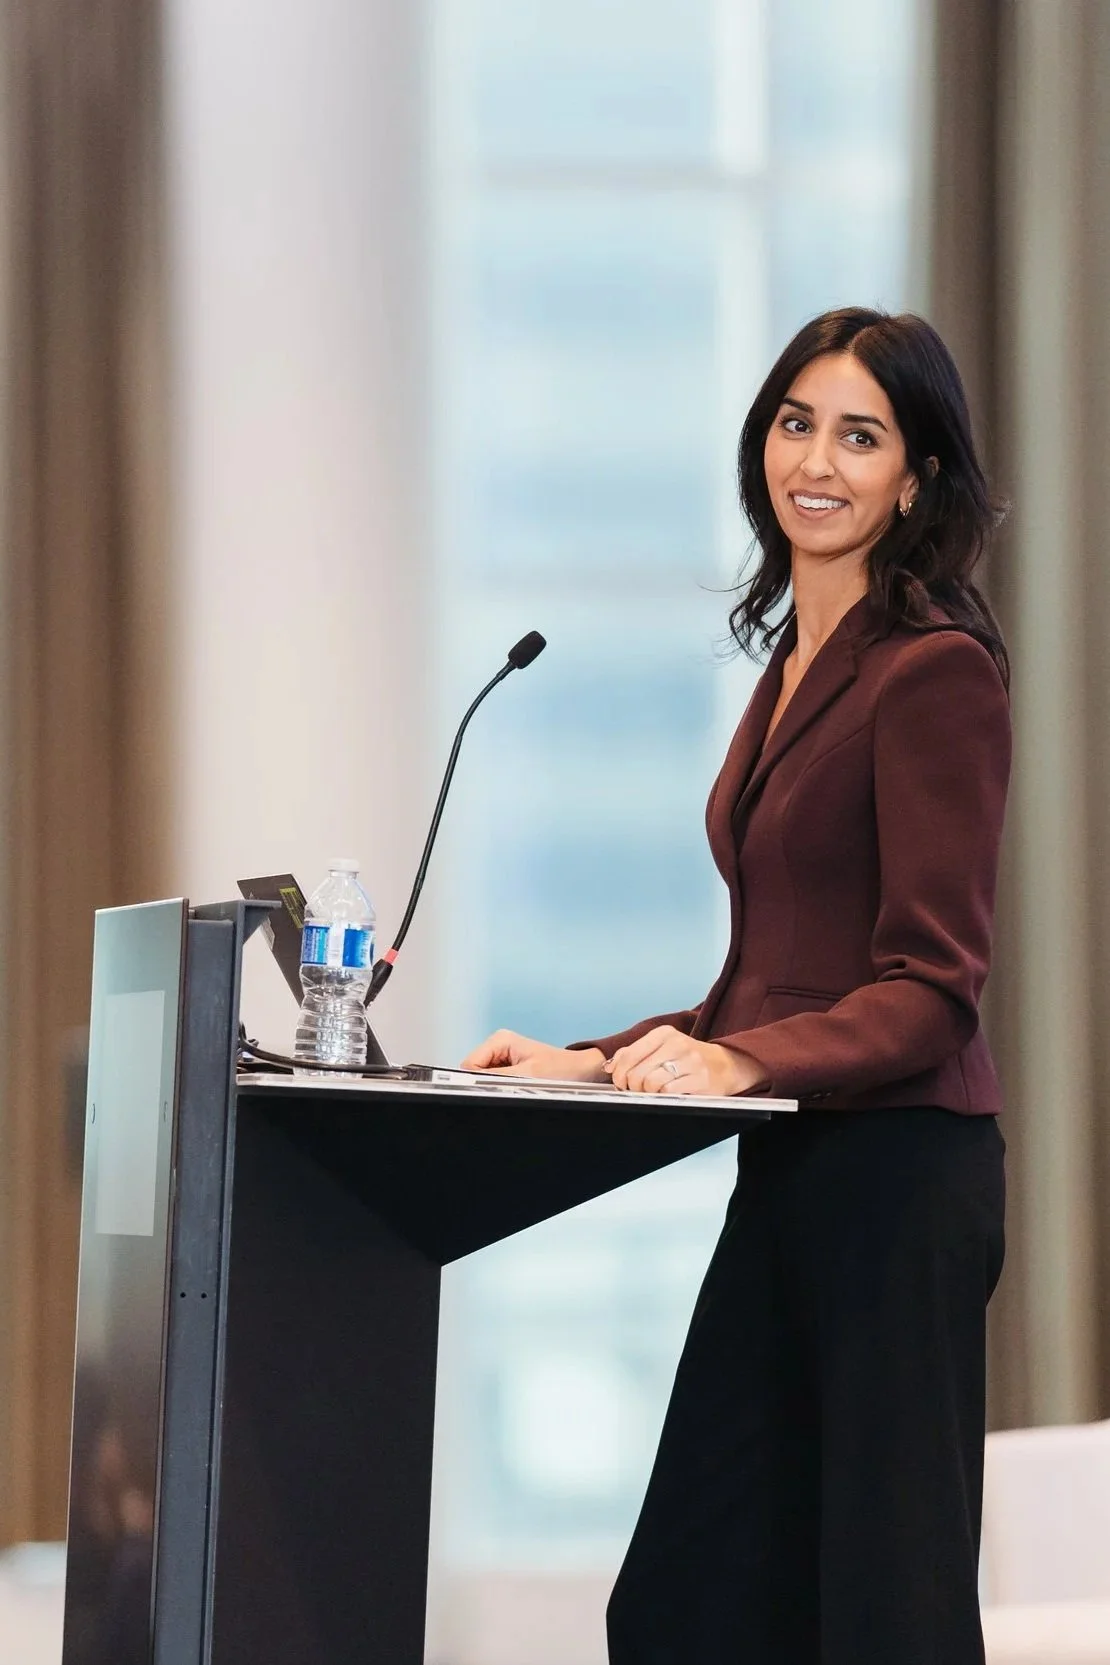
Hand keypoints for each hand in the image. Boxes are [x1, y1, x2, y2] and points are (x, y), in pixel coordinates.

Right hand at [461, 1029, 607, 1082]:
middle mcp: (498, 1044)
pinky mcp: (508, 1066)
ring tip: (521, 1085)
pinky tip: (521, 1086)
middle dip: (488, 1083)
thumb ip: (495, 1078)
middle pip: (474, 1071)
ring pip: (482, 1078)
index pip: (468, 1065)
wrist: (580, 1071)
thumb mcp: (526, 1075)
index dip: (477, 1081)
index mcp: (499, 1039)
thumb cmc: (560, 1069)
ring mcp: (503, 1055)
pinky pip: (493, 1080)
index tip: (496, 1088)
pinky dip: (503, 1087)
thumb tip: (470, 1082)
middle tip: (514, 1086)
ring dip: (497, 1086)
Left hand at [606, 1026, 767, 1096]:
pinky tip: (668, 1094)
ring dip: (647, 1094)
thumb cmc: (687, 1058)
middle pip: (637, 1073)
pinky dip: (663, 1097)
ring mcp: (690, 1061)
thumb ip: (633, 1053)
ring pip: (651, 1084)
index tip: (620, 1083)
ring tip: (652, 1093)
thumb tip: (610, 1066)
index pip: (628, 1055)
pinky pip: (668, 1093)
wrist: (725, 1065)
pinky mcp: (699, 1080)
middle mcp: (677, 1043)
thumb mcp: (661, 1048)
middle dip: (631, 1087)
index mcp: (664, 1033)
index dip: (619, 1074)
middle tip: (636, 1091)